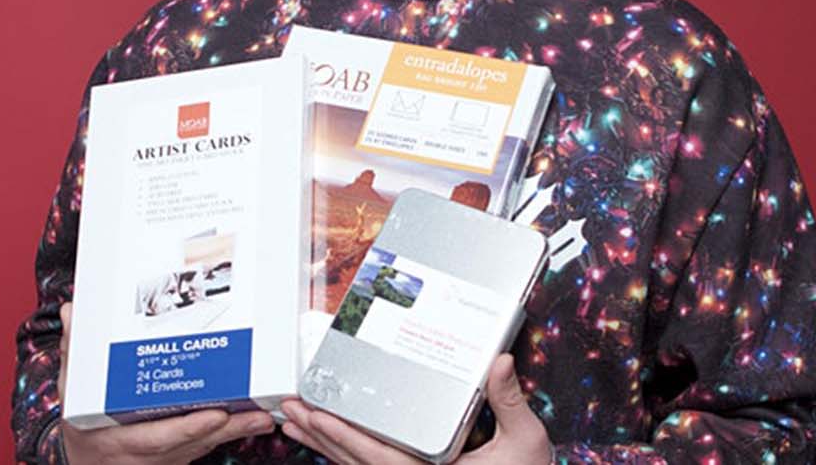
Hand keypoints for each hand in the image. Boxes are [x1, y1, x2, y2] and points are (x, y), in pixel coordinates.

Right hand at [55, 302, 275, 464]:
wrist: (86, 461)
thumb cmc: (82, 424)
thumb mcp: (73, 389)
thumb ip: (76, 351)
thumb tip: (73, 311)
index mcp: (114, 437)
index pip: (152, 438)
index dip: (185, 429)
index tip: (213, 415)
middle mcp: (142, 455)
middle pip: (188, 444)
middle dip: (224, 429)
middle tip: (256, 413)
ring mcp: (162, 460)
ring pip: (202, 447)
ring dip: (235, 432)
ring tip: (265, 415)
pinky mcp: (176, 457)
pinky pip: (204, 447)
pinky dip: (228, 434)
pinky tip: (254, 420)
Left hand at [277, 354, 551, 463]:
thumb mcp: (525, 442)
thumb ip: (509, 402)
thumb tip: (499, 361)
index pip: (379, 458)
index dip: (344, 438)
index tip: (318, 416)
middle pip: (356, 462)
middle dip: (320, 436)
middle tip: (290, 410)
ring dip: (325, 445)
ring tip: (297, 422)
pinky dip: (345, 455)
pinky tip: (329, 440)